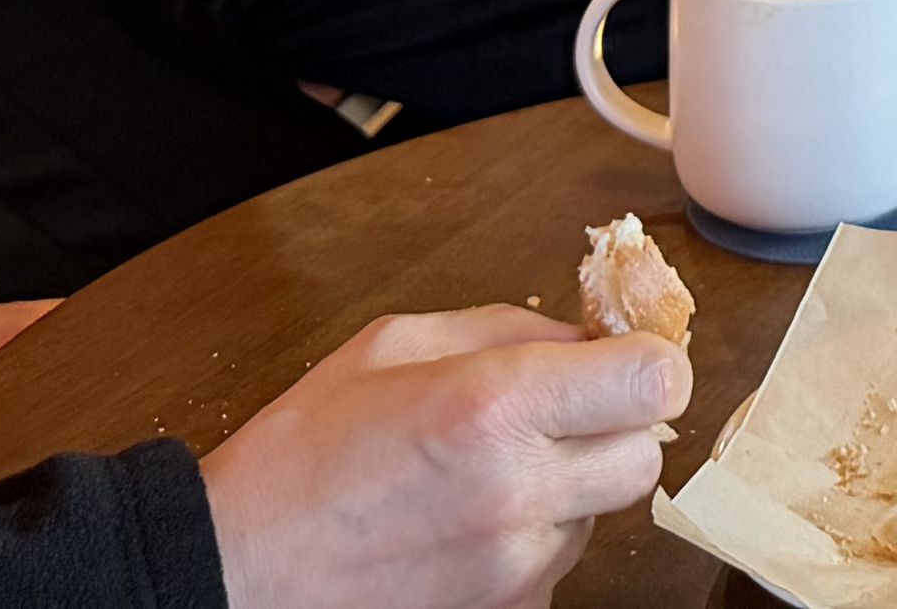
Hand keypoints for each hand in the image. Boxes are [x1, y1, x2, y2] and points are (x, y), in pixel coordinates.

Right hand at [204, 304, 691, 608]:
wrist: (240, 567)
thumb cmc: (303, 454)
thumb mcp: (395, 345)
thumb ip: (507, 329)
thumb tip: (586, 334)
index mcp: (495, 406)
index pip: (656, 383)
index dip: (650, 362)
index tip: (624, 356)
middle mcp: (520, 490)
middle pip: (647, 453)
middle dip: (616, 424)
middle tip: (558, 410)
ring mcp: (516, 565)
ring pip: (603, 511)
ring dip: (571, 483)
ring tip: (486, 469)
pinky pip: (559, 560)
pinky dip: (535, 535)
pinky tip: (469, 521)